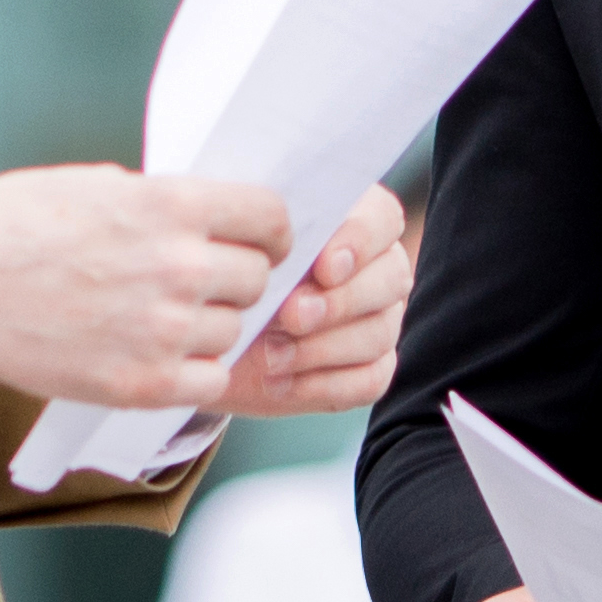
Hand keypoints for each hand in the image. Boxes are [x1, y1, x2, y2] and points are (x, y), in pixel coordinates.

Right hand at [0, 166, 295, 412]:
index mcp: (169, 205)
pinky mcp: (144, 383)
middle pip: (256, 278)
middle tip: (197, 281)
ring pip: (233, 330)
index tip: (256, 242)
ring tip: (159, 316)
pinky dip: (193, 370)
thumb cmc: (8, 227)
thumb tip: (205, 219)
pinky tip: (159, 354)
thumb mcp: (92, 184)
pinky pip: (210, 380)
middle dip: (233, 277)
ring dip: (208, 325)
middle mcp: (178, 267)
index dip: (268, 231)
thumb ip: (159, 203)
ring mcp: (164, 330)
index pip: (269, 218)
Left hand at [214, 185, 414, 418]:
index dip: (361, 241)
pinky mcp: (370, 369)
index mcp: (351, 220)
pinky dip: (321, 384)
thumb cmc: (228, 275)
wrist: (210, 333)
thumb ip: (264, 241)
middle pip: (391, 277)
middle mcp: (377, 269)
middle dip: (339, 301)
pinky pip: (368, 380)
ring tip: (270, 355)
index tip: (324, 268)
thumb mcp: (235, 249)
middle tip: (291, 316)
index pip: (382, 217)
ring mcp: (380, 320)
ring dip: (321, 347)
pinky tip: (277, 382)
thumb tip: (278, 255)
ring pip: (378, 332)